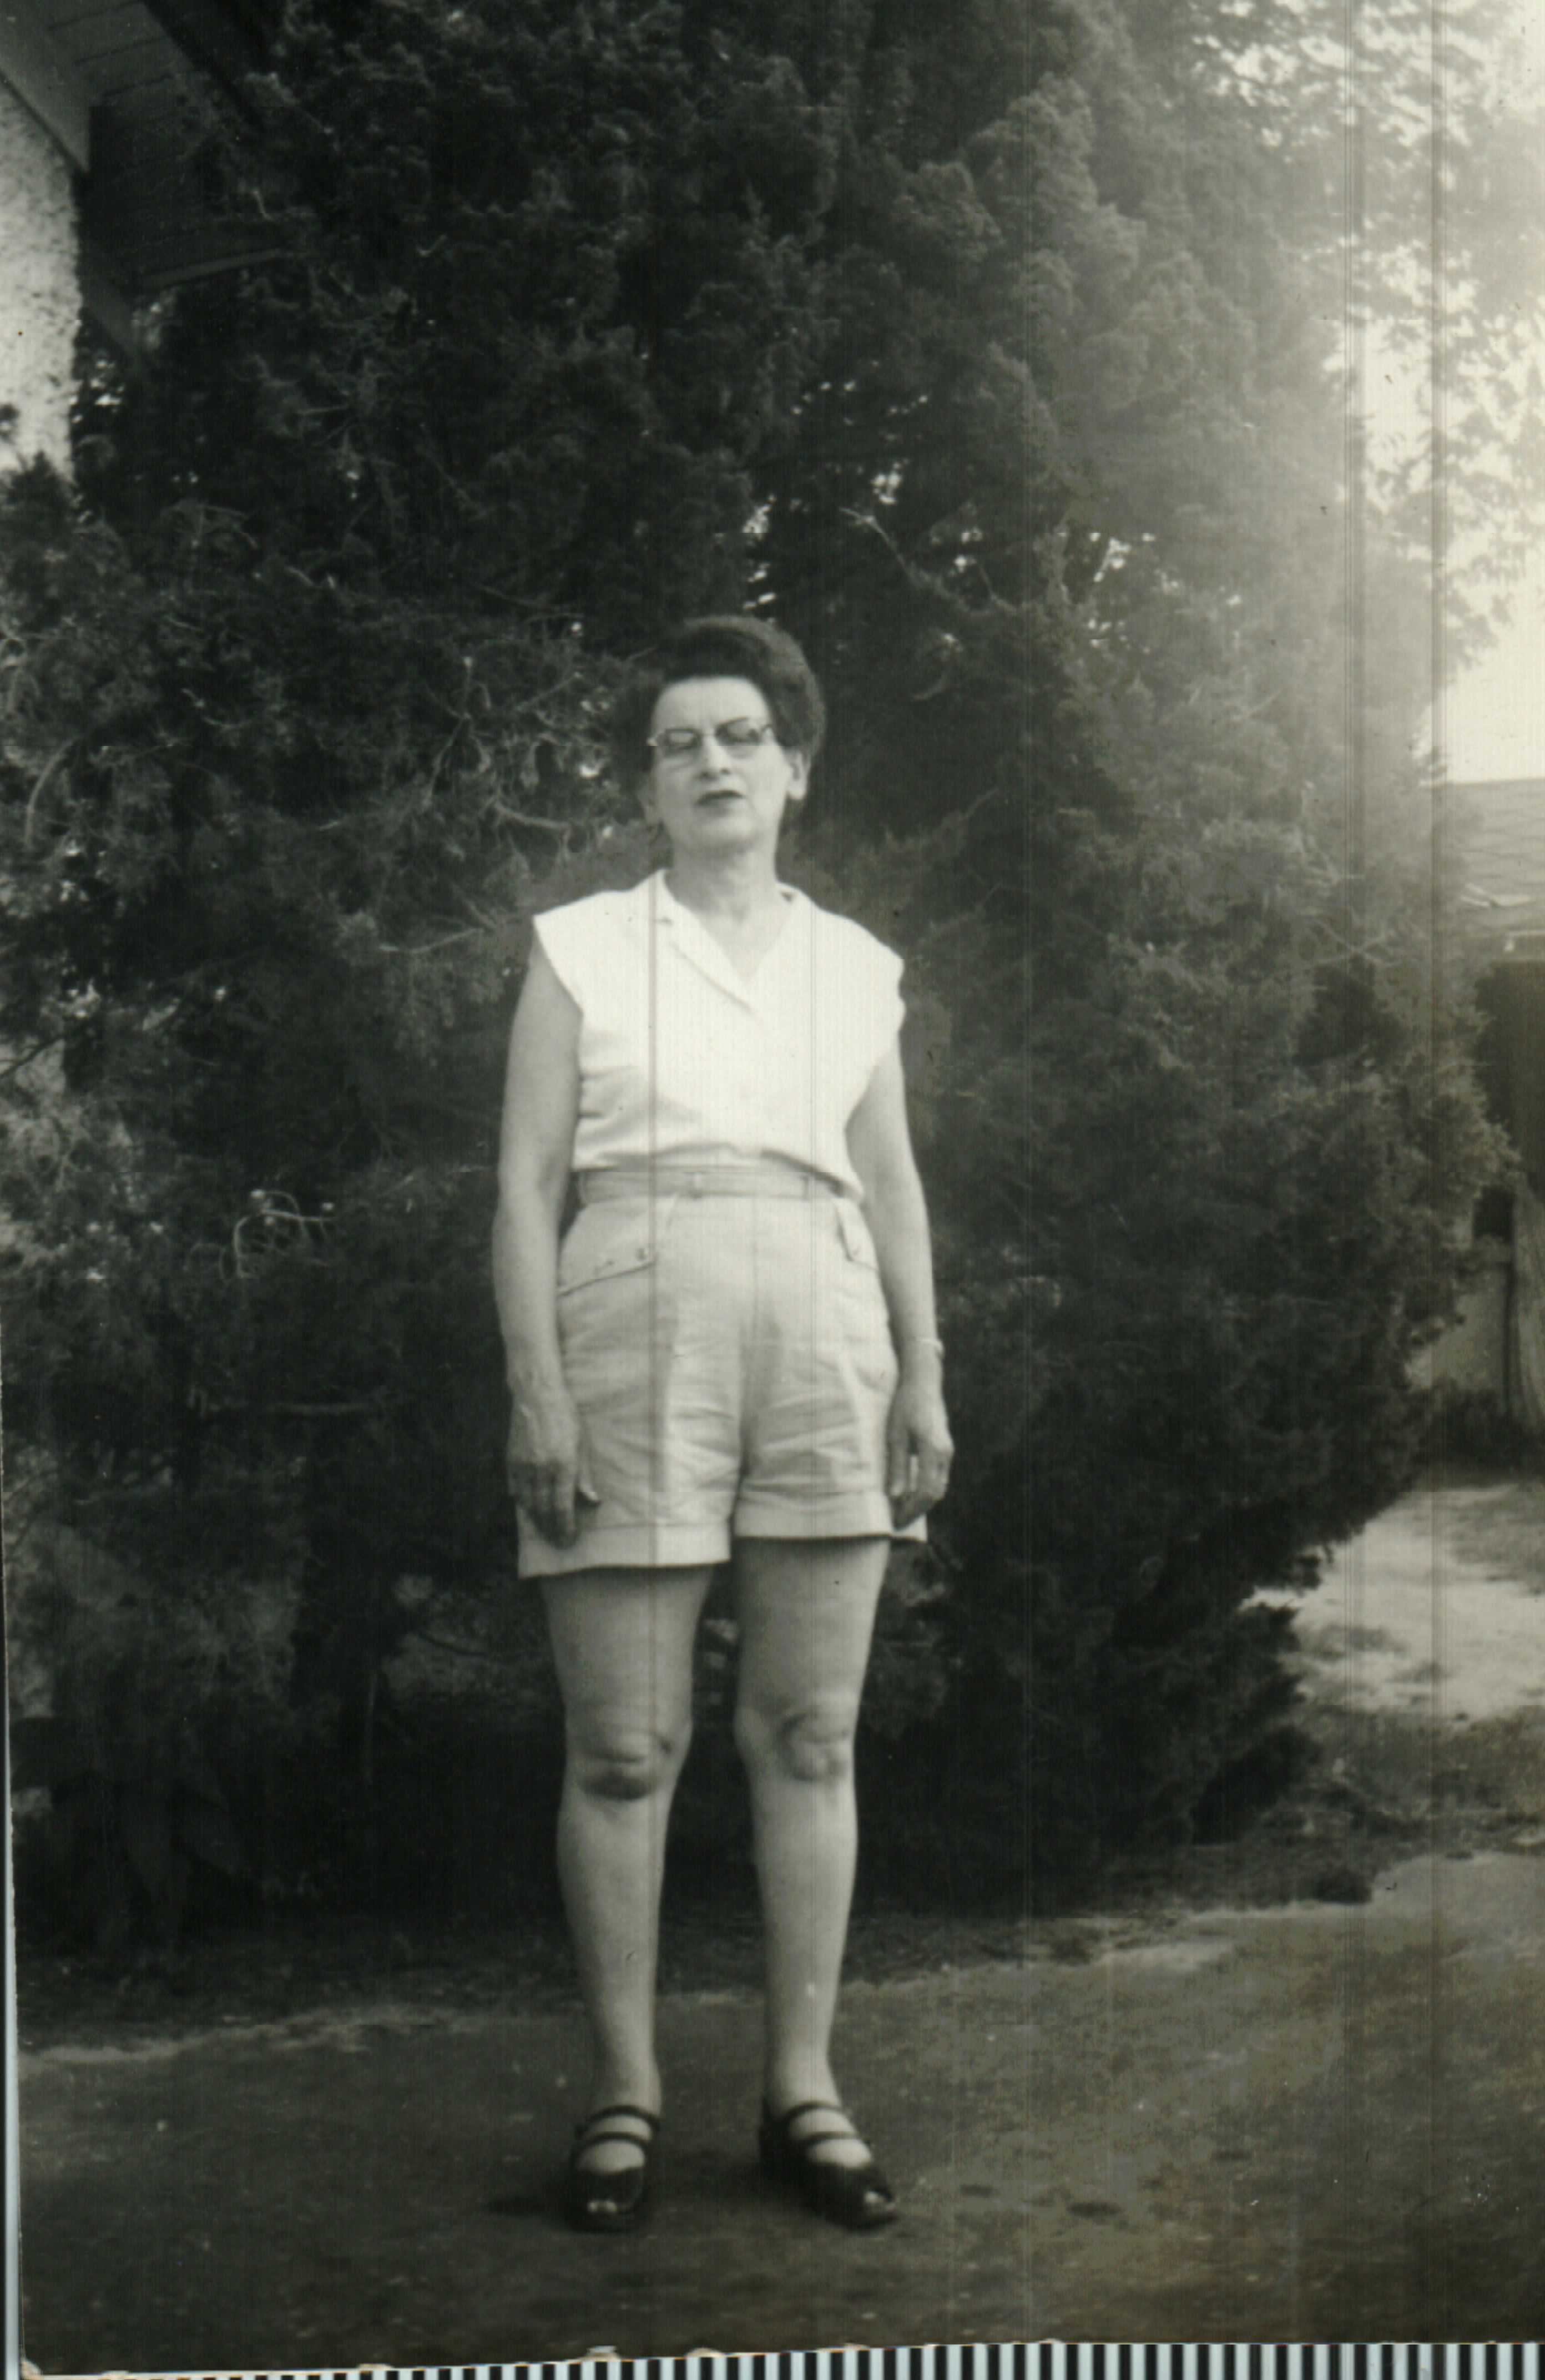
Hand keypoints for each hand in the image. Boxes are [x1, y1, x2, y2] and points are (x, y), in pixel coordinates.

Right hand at [506, 1381, 598, 1547]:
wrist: (537, 1396)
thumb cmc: (566, 1417)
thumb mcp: (582, 1444)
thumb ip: (585, 1475)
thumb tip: (593, 1501)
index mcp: (564, 1465)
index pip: (563, 1507)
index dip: (565, 1528)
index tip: (568, 1540)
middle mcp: (542, 1469)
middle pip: (544, 1510)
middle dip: (550, 1529)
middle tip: (556, 1541)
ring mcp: (524, 1466)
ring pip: (528, 1503)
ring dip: (536, 1520)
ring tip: (543, 1530)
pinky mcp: (511, 1461)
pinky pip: (515, 1489)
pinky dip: (522, 1502)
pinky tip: (529, 1508)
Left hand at [885, 1369, 952, 1529]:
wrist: (923, 1383)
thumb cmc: (905, 1405)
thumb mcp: (895, 1435)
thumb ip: (897, 1467)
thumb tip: (895, 1496)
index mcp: (932, 1450)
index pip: (925, 1492)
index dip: (911, 1510)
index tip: (895, 1521)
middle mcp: (944, 1453)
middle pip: (934, 1494)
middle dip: (916, 1511)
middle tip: (897, 1521)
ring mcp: (947, 1451)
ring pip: (938, 1487)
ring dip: (921, 1502)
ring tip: (902, 1511)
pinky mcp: (945, 1449)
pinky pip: (939, 1477)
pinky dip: (926, 1490)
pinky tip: (911, 1493)